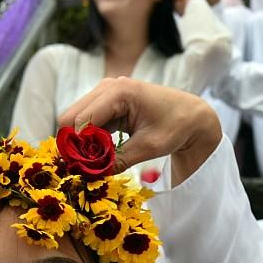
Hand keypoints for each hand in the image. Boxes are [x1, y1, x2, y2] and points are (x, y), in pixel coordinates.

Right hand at [58, 77, 220, 185]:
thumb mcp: (149, 147)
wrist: (191, 114)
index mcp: (118, 92)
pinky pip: (87, 122)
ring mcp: (105, 92)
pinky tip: (102, 154)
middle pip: (71, 117)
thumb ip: (120, 160)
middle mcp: (107, 87)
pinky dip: (90, 139)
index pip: (80, 120)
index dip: (77, 146)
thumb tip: (92, 175)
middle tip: (86, 167)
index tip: (82, 169)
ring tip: (96, 162)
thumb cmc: (176, 126)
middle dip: (75, 144)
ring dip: (82, 142)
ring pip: (76, 120)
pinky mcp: (107, 102)